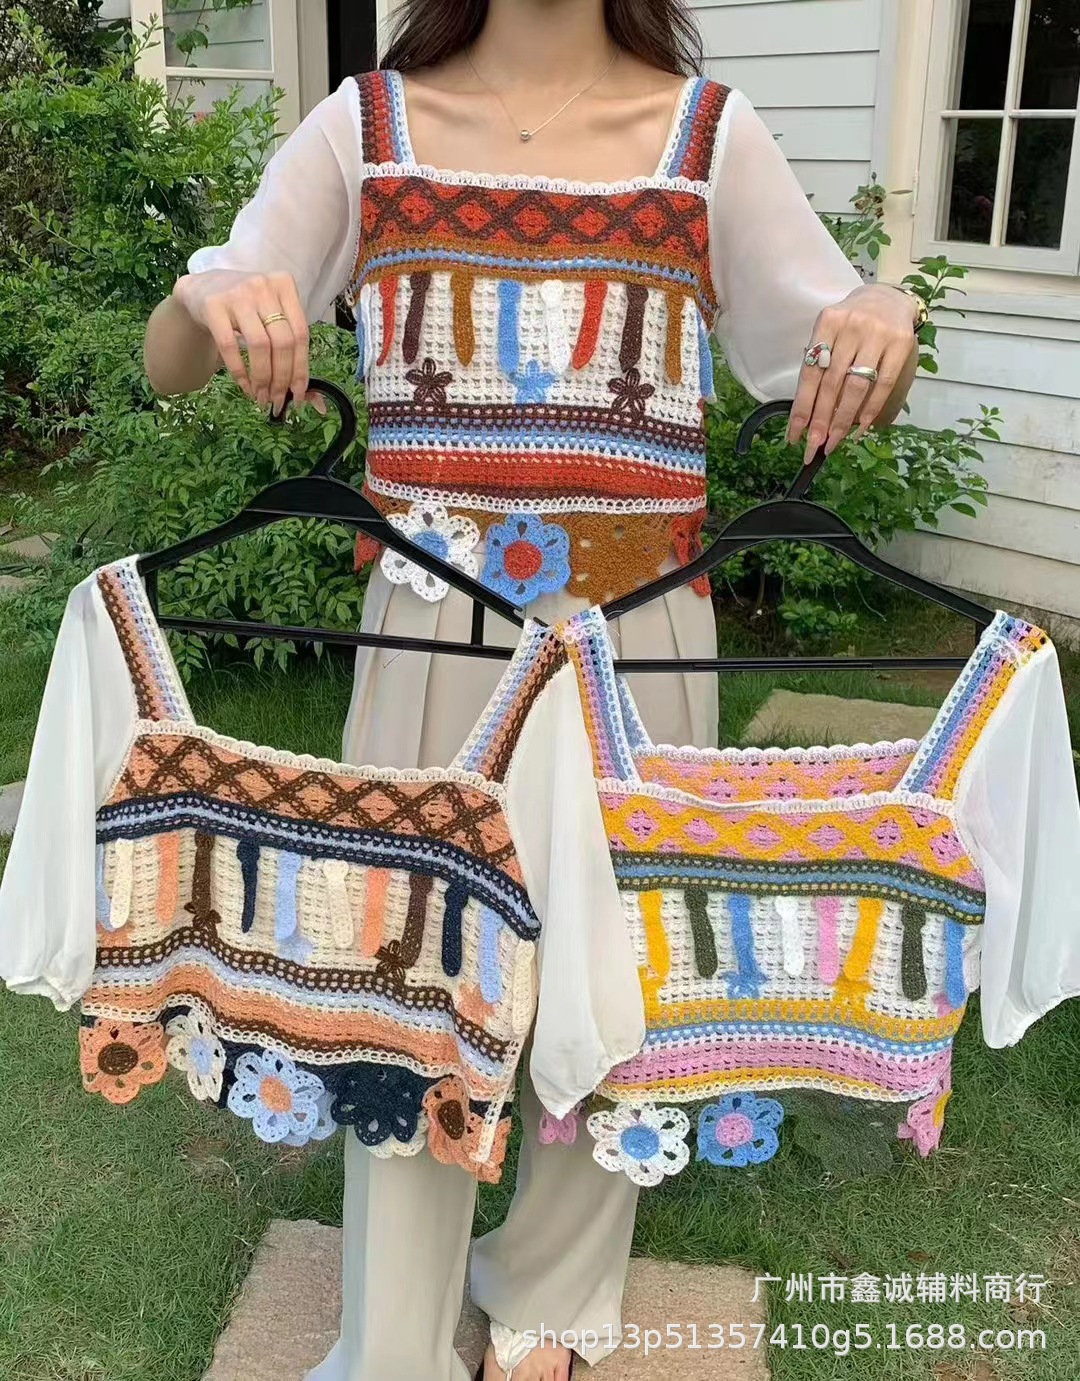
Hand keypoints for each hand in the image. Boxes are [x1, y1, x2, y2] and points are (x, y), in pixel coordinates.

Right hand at [171, 268, 323, 414]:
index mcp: (284, 286)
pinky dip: (240, 372)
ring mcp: (238, 295)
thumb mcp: (269, 313)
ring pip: (260, 345)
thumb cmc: (245, 307)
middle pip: (283, 342)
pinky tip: (245, 386)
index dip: (301, 369)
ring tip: (261, 396)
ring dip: (263, 378)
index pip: (301, 334)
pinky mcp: (214, 306)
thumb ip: (287, 340)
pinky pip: (230, 347)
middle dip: (282, 378)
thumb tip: (303, 390)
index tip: (298, 394)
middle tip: (277, 400)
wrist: (202, 289)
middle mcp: (264, 287)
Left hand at [787, 284, 918, 462]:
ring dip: (843, 420)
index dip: (802, 407)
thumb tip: (808, 413)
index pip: (810, 373)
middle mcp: (852, 326)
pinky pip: (883, 385)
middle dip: (820, 420)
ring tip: (833, 442)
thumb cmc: (851, 324)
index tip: (794, 435)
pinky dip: (870, 410)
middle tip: (813, 447)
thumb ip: (819, 364)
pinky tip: (860, 428)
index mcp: (827, 323)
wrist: (888, 298)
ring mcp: (878, 334)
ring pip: (856, 387)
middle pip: (831, 383)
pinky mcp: (901, 344)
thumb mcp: (830, 333)